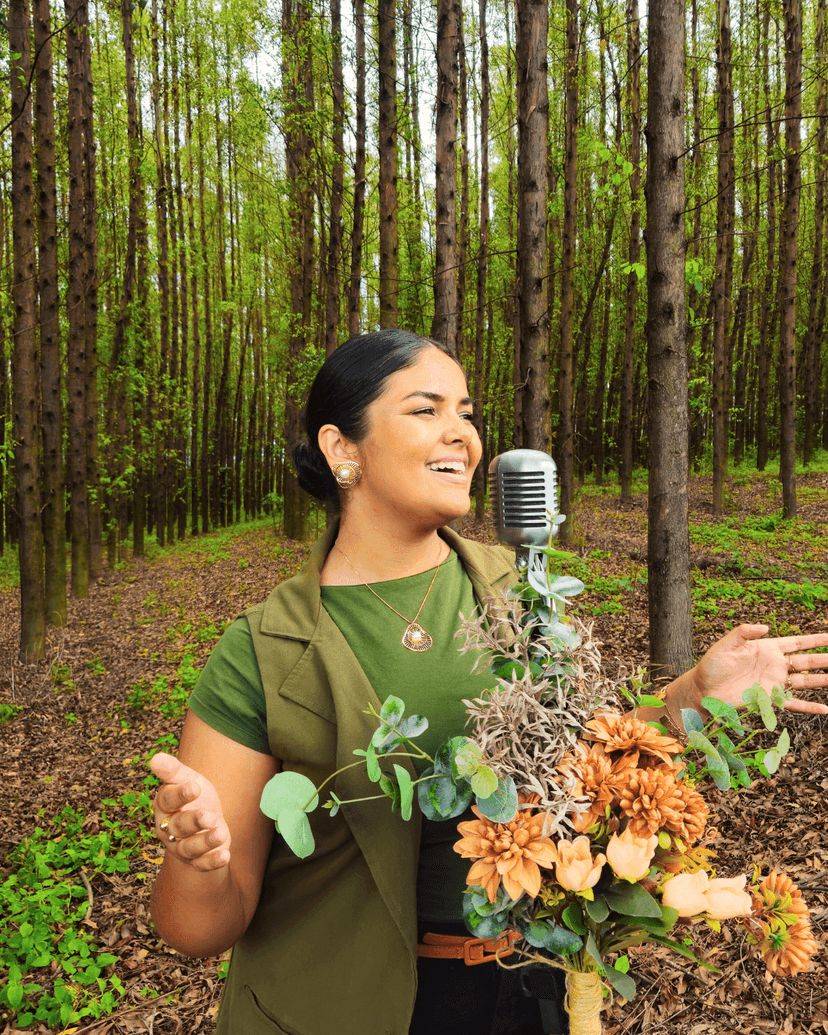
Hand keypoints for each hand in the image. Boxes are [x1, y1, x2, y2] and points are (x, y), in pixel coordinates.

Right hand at [150, 752, 231, 870]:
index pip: (168, 800)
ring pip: (190, 847)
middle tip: (210, 816)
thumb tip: (155, 758)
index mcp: (165, 806)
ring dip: (206, 841)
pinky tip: (225, 855)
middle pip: (179, 826)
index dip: (180, 794)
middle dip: (194, 821)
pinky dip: (213, 861)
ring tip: (222, 833)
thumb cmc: (194, 797)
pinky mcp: (197, 860)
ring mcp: (182, 847)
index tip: (194, 787)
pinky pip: (202, 864)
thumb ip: (173, 770)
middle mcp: (169, 828)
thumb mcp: (187, 778)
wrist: (206, 822)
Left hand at [692, 624, 827, 714]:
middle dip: (825, 659)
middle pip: (806, 661)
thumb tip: (765, 627)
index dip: (815, 640)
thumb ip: (744, 632)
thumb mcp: (726, 644)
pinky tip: (825, 709)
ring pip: (805, 681)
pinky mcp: (769, 700)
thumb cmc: (712, 665)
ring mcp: (774, 683)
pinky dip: (810, 707)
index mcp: (767, 649)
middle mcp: (775, 665)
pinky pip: (794, 703)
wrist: (703, 690)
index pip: (797, 643)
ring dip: (822, 680)